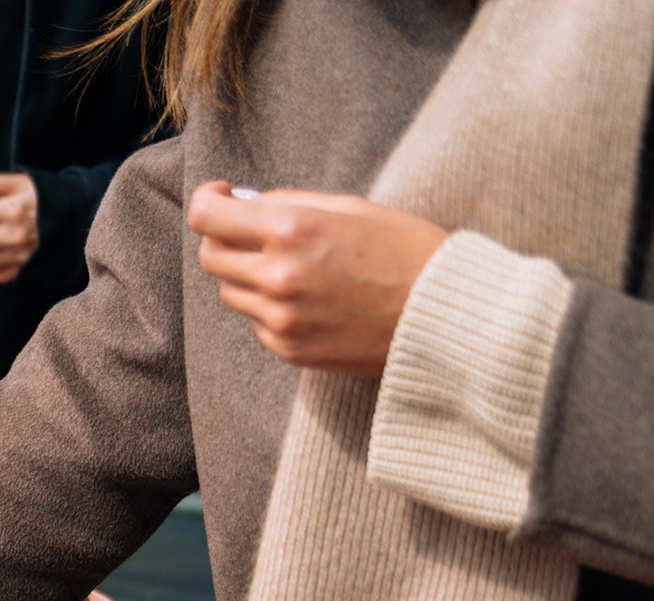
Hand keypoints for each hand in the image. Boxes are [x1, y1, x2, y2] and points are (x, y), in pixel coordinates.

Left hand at [187, 181, 449, 375]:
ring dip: (249, 276)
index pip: (207, 216)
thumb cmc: (407, 251)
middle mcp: (278, 276)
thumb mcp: (351, 207)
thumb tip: (244, 204)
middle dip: (227, 240)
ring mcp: (281, 318)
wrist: (445, 314)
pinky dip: (270, 309)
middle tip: (255, 233)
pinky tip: (312, 300)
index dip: (208, 202)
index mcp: (291, 229)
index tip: (221, 198)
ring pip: (231, 292)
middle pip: (211, 256)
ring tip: (295, 268)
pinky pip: (257, 323)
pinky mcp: (290, 350)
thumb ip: (290, 204)